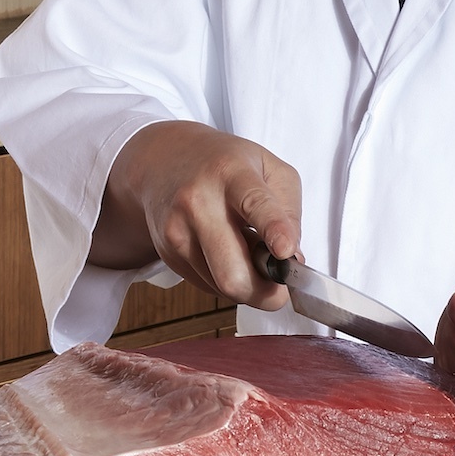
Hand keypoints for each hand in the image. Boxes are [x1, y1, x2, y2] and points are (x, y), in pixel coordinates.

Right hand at [91, 121, 301, 309]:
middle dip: (265, 294)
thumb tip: (291, 260)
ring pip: (222, 287)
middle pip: (232, 272)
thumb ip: (289, 211)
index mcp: (231, 172)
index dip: (273, 230)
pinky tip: (225, 253)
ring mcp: (178, 230)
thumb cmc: (223, 165)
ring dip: (246, 284)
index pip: (254, 203)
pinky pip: (208, 286)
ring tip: (247, 254)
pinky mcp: (168, 252)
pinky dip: (225, 279)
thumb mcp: (269, 168)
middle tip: (281, 289)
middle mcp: (198, 201)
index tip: (286, 252)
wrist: (163, 161)